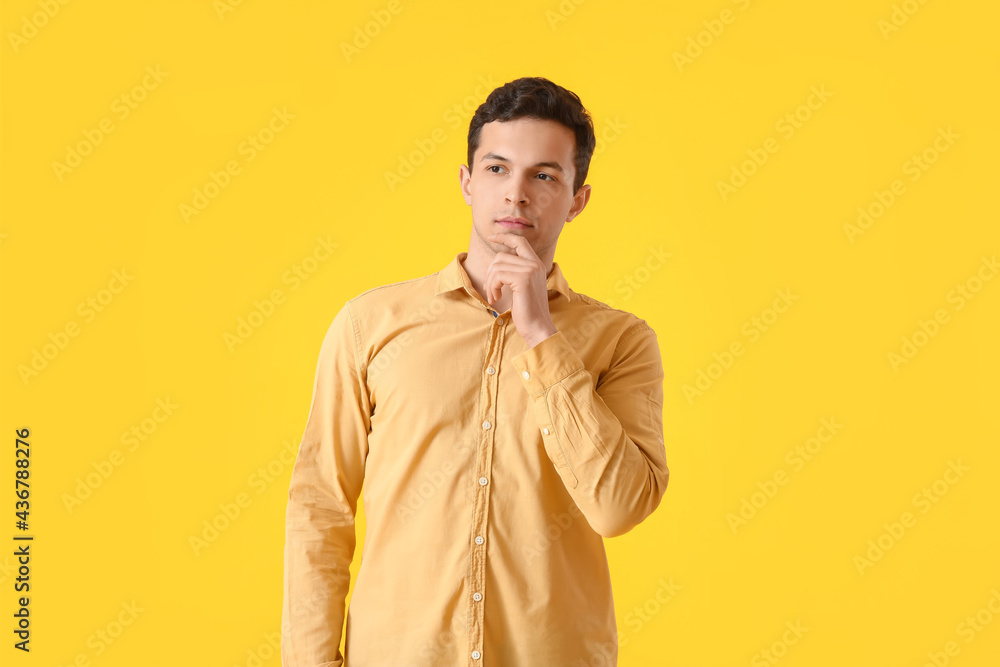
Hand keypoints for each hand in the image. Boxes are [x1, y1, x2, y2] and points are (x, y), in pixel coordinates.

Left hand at [485, 232, 557, 347]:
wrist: (538, 327)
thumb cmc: (527, 311)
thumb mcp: (520, 287)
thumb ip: (513, 273)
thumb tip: (494, 264)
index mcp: (536, 264)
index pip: (519, 241)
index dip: (504, 237)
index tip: (491, 237)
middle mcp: (535, 264)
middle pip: (501, 256)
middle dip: (490, 273)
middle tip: (490, 290)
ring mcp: (530, 270)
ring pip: (497, 266)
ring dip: (490, 283)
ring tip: (493, 297)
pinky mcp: (524, 279)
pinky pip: (498, 275)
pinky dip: (492, 287)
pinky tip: (496, 299)